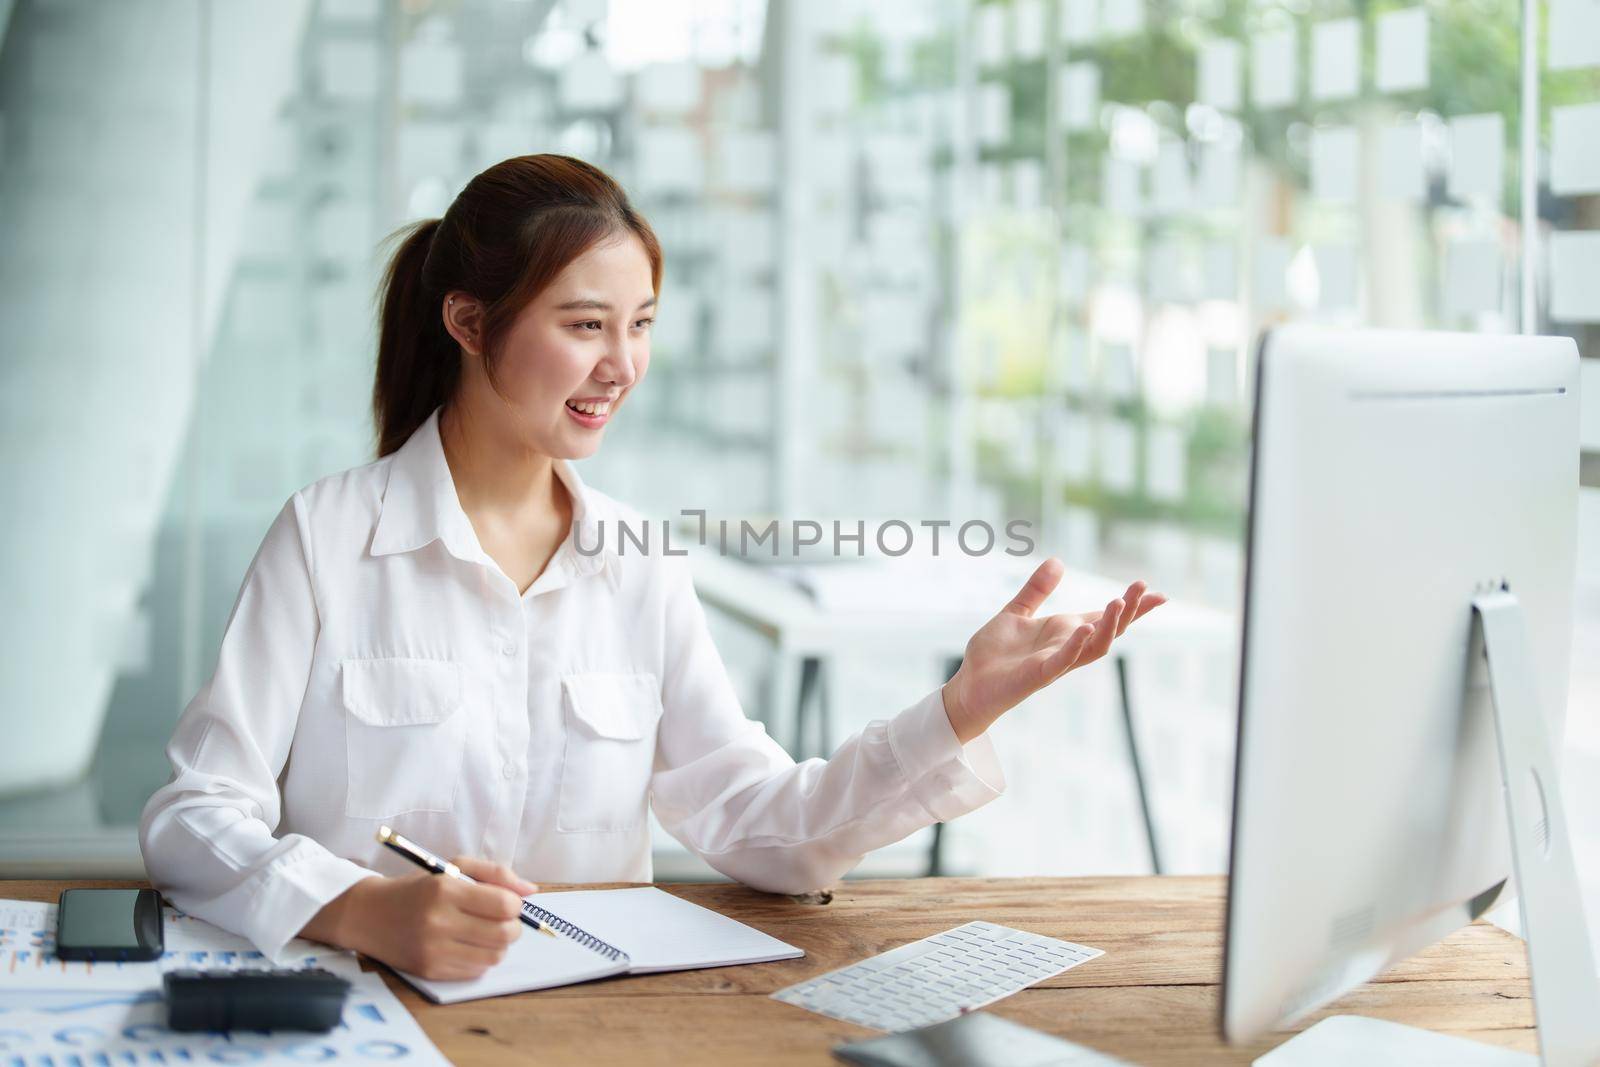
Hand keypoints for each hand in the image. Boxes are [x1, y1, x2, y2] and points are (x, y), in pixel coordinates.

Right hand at [300, 856, 537, 980]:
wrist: (368, 915)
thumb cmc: (418, 888)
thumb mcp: (453, 867)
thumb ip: (495, 873)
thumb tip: (531, 890)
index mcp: (446, 890)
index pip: (505, 905)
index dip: (514, 904)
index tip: (506, 902)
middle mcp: (439, 921)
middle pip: (505, 934)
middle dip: (512, 926)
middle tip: (500, 919)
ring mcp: (433, 950)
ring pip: (494, 956)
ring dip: (498, 944)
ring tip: (483, 932)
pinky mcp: (430, 971)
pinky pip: (475, 971)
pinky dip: (480, 959)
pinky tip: (467, 945)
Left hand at [941, 558, 1165, 743]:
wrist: (970, 684)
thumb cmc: (995, 653)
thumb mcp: (1016, 612)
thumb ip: (1036, 589)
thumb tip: (1058, 560)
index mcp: (1064, 631)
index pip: (1104, 617)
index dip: (1132, 606)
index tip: (1159, 593)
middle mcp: (1067, 647)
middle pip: (1109, 631)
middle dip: (1129, 612)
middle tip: (1145, 590)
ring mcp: (1056, 662)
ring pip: (1094, 648)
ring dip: (1109, 627)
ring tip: (1119, 602)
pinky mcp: (1039, 675)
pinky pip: (1063, 661)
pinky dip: (1076, 646)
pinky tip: (1086, 629)